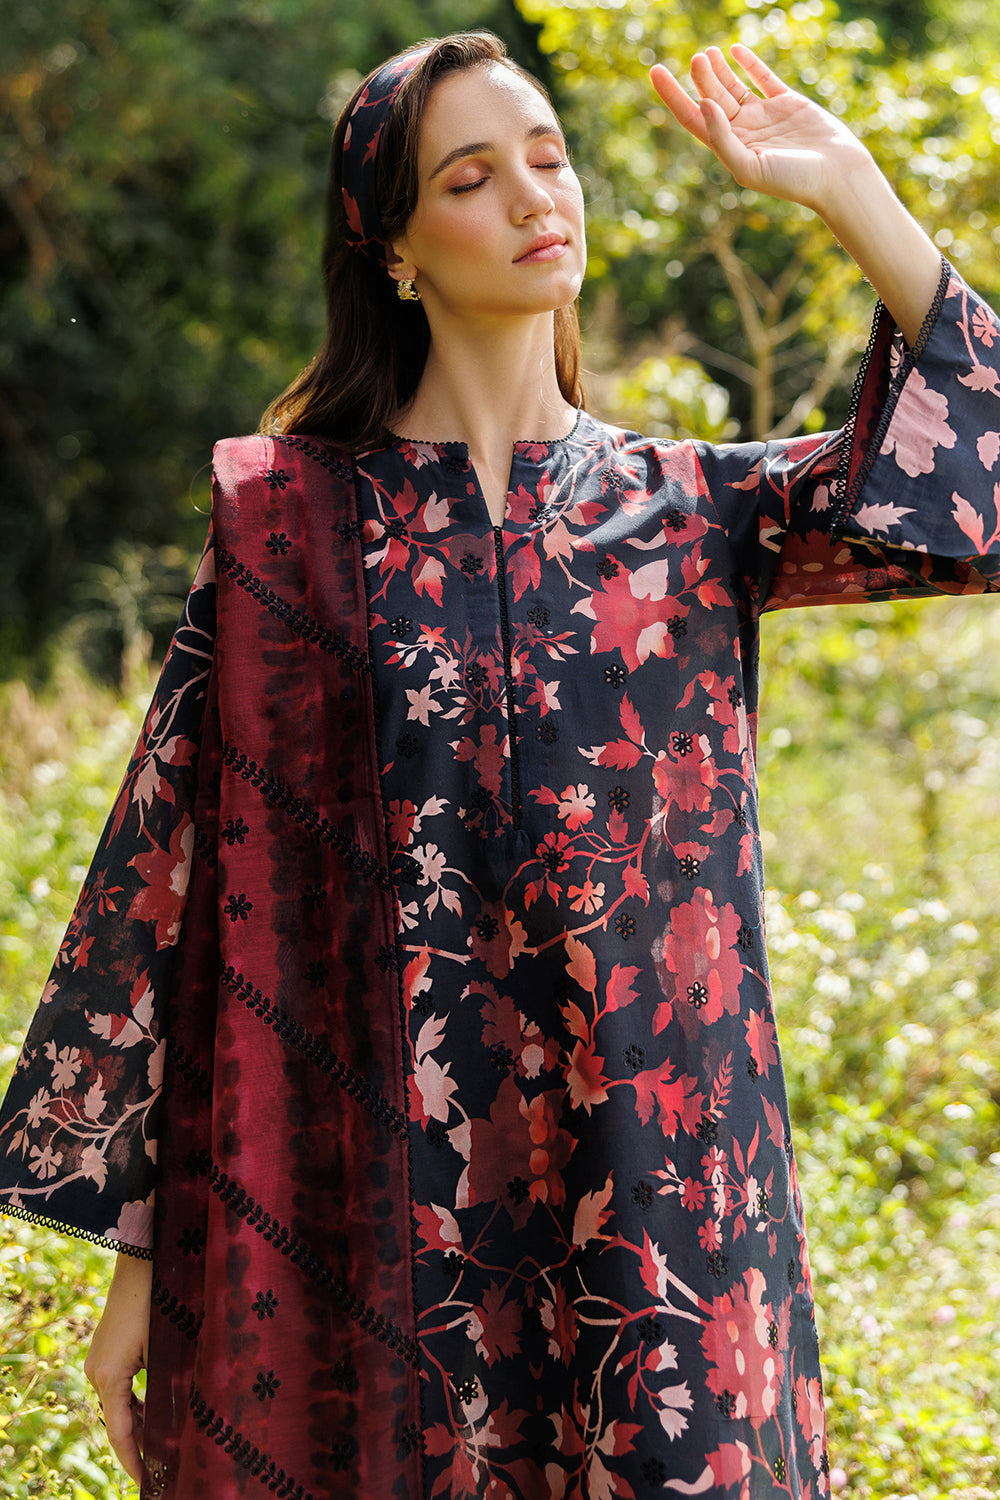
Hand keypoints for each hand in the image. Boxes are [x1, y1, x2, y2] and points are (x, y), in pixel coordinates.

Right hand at [84, 1251, 151, 1486]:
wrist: (142, 1259)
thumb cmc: (159, 1300)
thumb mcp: (168, 1345)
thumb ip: (171, 1381)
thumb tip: (188, 1415)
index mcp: (109, 1376)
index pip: (120, 1432)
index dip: (133, 1460)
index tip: (147, 1482)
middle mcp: (96, 1372)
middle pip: (116, 1422)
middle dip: (136, 1447)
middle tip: (158, 1470)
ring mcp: (98, 1360)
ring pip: (117, 1405)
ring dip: (136, 1425)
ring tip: (157, 1450)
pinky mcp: (105, 1350)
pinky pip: (117, 1387)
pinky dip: (132, 1404)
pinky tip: (150, 1415)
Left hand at [650, 44, 874, 214]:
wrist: (835, 176)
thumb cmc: (792, 180)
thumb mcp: (749, 166)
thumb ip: (723, 139)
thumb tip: (703, 105)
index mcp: (730, 148)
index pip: (693, 118)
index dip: (673, 95)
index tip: (655, 71)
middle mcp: (743, 132)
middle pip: (712, 98)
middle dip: (701, 78)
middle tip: (697, 58)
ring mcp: (765, 116)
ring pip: (734, 87)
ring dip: (719, 70)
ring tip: (707, 53)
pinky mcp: (787, 103)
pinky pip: (763, 78)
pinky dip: (749, 64)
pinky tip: (735, 50)